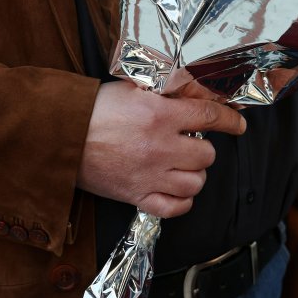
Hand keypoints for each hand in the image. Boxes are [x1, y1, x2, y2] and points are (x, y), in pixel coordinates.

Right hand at [78, 81, 246, 217]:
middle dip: (205, 149)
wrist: (59, 136)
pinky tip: (177, 191)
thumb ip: (163, 92)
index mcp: (160, 115)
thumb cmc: (93, 109)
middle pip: (207, 155)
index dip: (230, 121)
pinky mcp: (136, 196)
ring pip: (195, 183)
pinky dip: (182, 201)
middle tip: (192, 145)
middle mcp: (160, 147)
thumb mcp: (132, 89)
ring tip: (184, 167)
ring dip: (195, 175)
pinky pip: (174, 208)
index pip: (209, 117)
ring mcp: (149, 175)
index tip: (238, 125)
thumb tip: (191, 93)